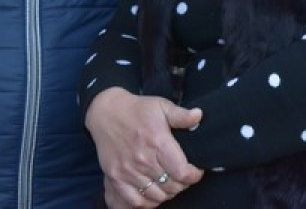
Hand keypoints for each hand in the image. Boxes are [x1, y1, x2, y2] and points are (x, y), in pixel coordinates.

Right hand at [84, 87, 204, 206]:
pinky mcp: (115, 177)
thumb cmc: (137, 110)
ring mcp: (128, 170)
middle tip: (183, 177)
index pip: (182, 172)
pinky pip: (135, 200)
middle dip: (182, 184)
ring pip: (155, 195)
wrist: (106, 113)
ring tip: (170, 183)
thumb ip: (181, 115)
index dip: (193, 176)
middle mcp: (143, 159)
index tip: (195, 171)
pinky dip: (148, 202)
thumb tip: (199, 115)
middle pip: (171, 186)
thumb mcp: (162, 106)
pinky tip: (154, 193)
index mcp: (158, 142)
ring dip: (167, 193)